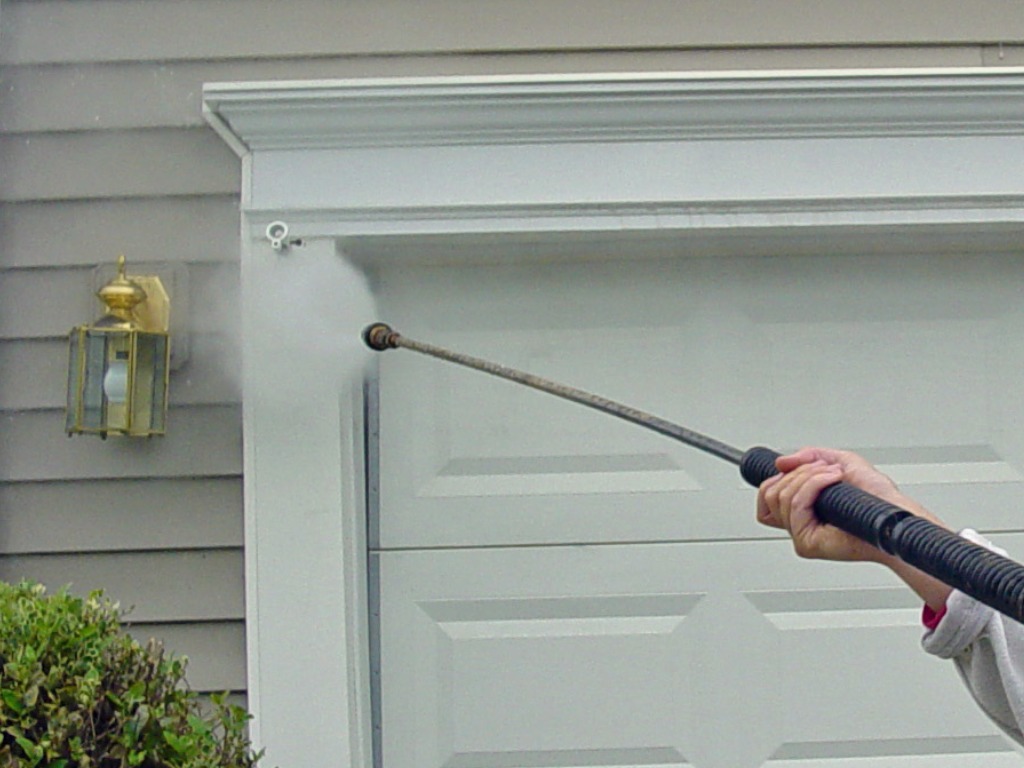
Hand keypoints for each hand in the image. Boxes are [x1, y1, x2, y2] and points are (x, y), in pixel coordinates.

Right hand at [756, 446, 952, 609]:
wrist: (892, 513)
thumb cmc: (877, 497)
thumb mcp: (841, 461)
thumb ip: (809, 456)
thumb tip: (781, 462)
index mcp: (802, 508)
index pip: (766, 497)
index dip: (774, 479)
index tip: (789, 468)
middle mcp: (798, 522)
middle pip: (771, 493)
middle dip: (798, 472)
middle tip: (824, 469)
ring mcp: (801, 533)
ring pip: (782, 497)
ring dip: (809, 477)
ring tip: (833, 475)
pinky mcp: (806, 543)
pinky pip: (796, 506)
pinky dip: (813, 485)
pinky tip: (831, 482)